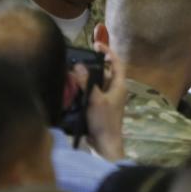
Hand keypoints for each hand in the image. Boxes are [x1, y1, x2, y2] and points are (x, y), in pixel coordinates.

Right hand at [81, 42, 126, 160]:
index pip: (117, 63)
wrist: (105, 146)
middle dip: (91, 67)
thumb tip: (79, 66)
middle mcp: (115, 90)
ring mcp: (107, 99)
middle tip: (76, 62)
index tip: (96, 45)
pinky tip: (72, 88)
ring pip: (96, 83)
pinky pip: (91, 93)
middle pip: (103, 73)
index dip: (109, 52)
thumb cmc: (104, 122)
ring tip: (71, 74)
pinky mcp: (99, 107)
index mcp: (119, 86)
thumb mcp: (95, 100)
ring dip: (85, 79)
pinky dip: (83, 89)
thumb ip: (87, 83)